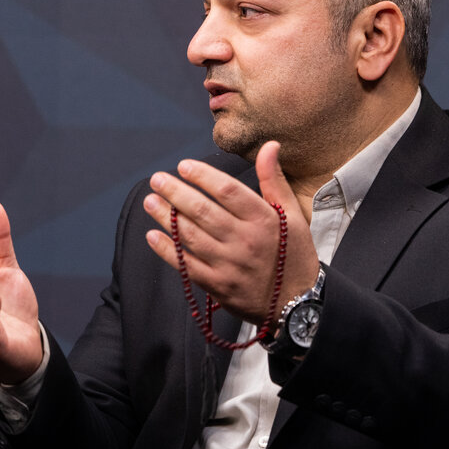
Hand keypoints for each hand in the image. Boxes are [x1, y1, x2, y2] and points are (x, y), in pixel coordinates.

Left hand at [142, 141, 319, 324]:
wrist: (299, 302)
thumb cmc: (293, 253)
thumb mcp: (292, 214)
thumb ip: (274, 179)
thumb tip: (269, 146)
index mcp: (264, 220)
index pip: (228, 191)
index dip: (203, 176)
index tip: (184, 165)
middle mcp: (245, 241)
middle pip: (203, 212)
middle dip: (176, 193)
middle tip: (157, 179)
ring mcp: (230, 265)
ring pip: (191, 236)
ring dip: (166, 217)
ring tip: (150, 201)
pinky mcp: (219, 286)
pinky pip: (188, 265)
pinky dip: (167, 250)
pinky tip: (153, 236)